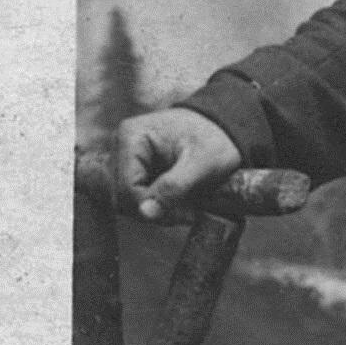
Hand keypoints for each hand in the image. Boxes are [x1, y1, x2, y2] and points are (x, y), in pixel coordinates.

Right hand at [116, 108, 241, 222]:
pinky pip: (138, 198)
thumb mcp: (201, 164)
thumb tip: (146, 212)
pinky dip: (159, 206)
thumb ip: (173, 187)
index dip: (151, 208)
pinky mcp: (135, 170)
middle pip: (123, 197)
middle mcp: (122, 147)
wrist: (223, 129)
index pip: (126, 188)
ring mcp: (126, 159)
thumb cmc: (214, 139)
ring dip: (157, 211)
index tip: (183, 215)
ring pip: (129, 202)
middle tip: (187, 214)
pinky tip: (180, 203)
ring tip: (187, 209)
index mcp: (131, 137)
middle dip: (155, 211)